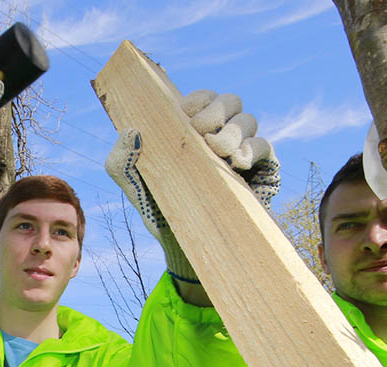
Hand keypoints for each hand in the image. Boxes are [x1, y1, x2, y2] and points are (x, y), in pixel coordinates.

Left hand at [104, 90, 279, 284]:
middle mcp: (220, 136)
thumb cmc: (162, 212)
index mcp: (192, 131)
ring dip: (232, 132)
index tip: (184, 115)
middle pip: (230, 101)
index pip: (202, 99)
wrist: (188, 248)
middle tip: (201, 133)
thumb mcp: (135, 188)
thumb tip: (130, 131)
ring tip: (219, 153)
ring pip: (248, 120)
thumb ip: (122, 161)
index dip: (197, 100)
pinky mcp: (262, 171)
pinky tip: (237, 164)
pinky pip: (264, 146)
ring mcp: (243, 152)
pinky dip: (252, 149)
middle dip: (216, 111)